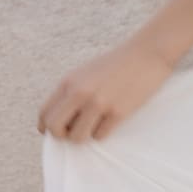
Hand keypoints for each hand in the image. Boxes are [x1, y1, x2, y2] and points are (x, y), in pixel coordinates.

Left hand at [37, 41, 175, 141]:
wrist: (148, 53)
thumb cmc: (118, 63)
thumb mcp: (86, 72)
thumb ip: (71, 91)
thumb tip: (62, 118)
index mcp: (68, 82)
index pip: (45, 114)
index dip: (48, 127)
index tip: (59, 130)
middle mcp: (80, 93)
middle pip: (55, 129)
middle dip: (62, 136)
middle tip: (74, 132)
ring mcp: (99, 103)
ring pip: (77, 137)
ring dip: (84, 137)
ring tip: (94, 128)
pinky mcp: (118, 112)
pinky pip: (100, 136)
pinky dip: (103, 133)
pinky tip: (110, 122)